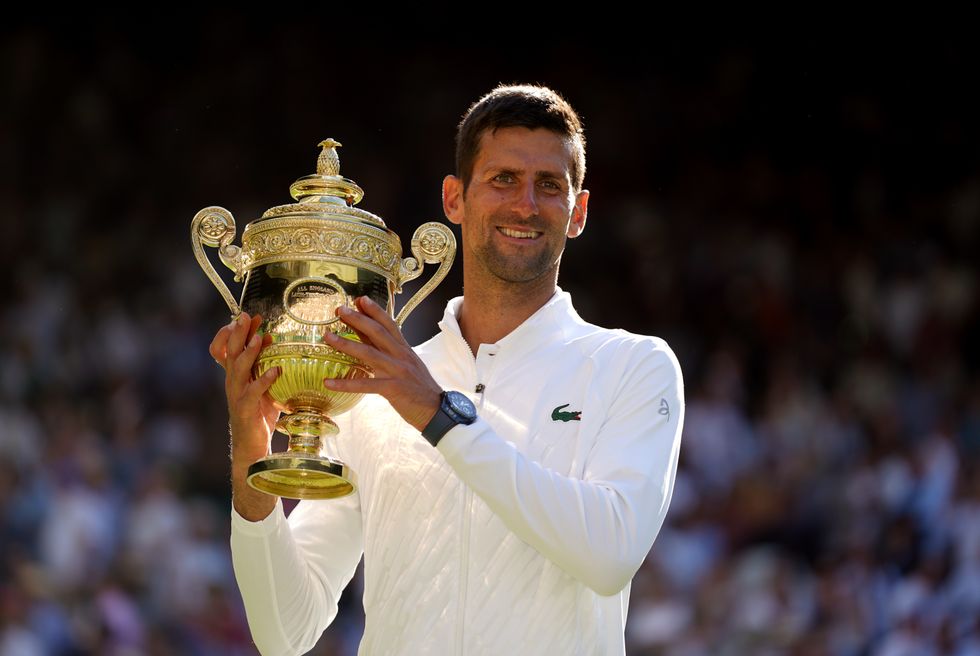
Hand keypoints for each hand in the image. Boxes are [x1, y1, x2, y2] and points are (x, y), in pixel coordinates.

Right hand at [210, 312, 280, 519]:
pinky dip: (264, 380)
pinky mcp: (245, 411)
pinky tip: (276, 371)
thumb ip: (264, 365)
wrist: (252, 449)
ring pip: (237, 369)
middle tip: (247, 316)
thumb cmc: (259, 416)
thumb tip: (273, 340)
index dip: (233, 332)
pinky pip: (253, 392)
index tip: (248, 315)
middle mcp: (232, 383)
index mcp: (235, 376)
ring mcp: (236, 396)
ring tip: (260, 338)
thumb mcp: (263, 387)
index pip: (226, 348)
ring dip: (249, 352)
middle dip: (238, 333)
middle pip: (230, 353)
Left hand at [322, 297, 440, 432]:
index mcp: (405, 349)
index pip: (389, 324)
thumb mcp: (406, 365)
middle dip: (358, 319)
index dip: (375, 311)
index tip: (360, 299)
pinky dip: (346, 383)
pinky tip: (328, 383)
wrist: (437, 410)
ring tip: (328, 337)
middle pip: (378, 332)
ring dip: (346, 344)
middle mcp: (401, 356)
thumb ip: (389, 352)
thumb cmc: (419, 388)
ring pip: (369, 354)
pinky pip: (365, 384)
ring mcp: (397, 371)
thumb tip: (369, 340)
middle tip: (339, 309)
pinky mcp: (393, 389)